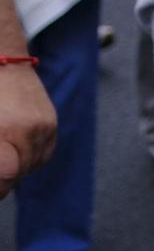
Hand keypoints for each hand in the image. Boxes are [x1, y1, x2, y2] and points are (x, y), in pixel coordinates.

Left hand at [0, 66, 57, 199]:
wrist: (3, 63)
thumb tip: (1, 172)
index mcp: (4, 131)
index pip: (7, 175)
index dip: (0, 187)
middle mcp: (28, 131)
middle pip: (17, 173)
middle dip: (3, 177)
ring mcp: (43, 127)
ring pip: (31, 166)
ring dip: (16, 167)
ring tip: (4, 156)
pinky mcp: (51, 123)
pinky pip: (43, 155)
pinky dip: (29, 159)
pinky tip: (15, 150)